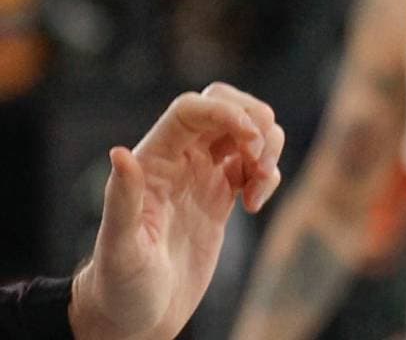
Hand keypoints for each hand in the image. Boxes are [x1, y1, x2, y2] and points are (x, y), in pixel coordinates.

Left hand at [70, 83, 285, 339]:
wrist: (138, 316)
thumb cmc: (120, 287)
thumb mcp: (120, 249)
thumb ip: (122, 201)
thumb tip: (120, 154)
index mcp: (152, 161)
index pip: (192, 109)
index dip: (225, 112)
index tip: (250, 141)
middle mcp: (179, 159)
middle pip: (225, 105)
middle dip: (254, 121)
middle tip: (259, 159)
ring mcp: (203, 175)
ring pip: (248, 129)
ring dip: (268, 148)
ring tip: (259, 189)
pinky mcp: (222, 194)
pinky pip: (256, 163)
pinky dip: (269, 174)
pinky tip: (255, 204)